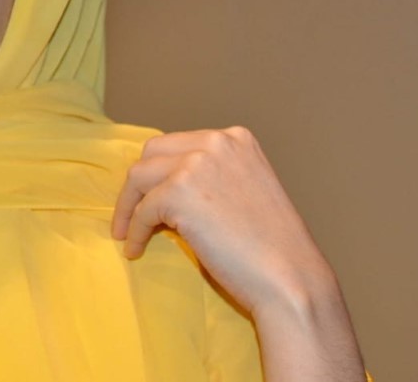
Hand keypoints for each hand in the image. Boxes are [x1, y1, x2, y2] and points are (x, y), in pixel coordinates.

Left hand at [110, 126, 336, 316]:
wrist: (290, 278)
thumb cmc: (272, 247)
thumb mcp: (245, 189)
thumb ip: (213, 176)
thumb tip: (167, 185)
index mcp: (236, 138)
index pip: (180, 144)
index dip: (161, 171)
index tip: (151, 194)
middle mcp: (216, 142)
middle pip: (153, 152)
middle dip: (140, 182)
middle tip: (134, 211)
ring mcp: (196, 164)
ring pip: (139, 176)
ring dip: (128, 206)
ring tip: (127, 232)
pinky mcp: (178, 193)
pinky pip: (141, 211)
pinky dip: (134, 231)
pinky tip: (136, 249)